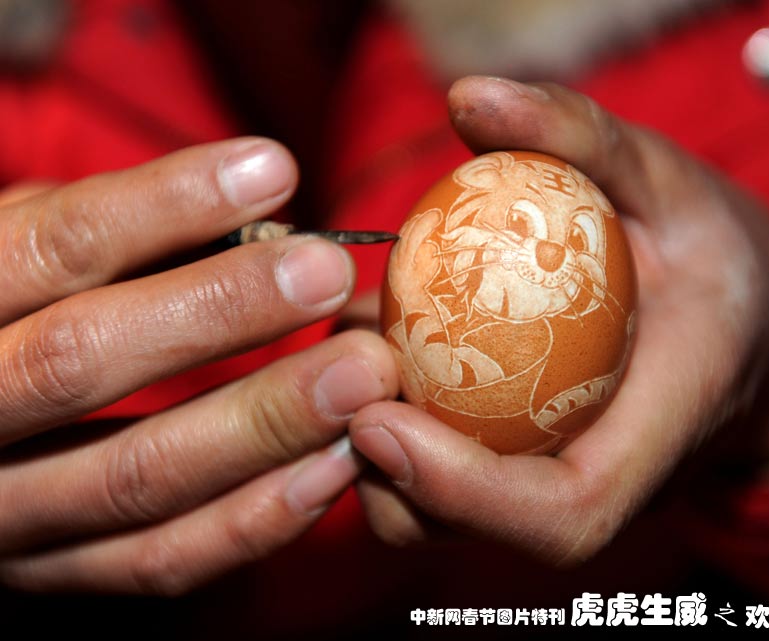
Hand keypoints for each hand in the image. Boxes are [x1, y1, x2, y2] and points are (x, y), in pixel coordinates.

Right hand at [0, 138, 397, 592]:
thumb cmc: (13, 304)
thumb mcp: (28, 247)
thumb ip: (120, 234)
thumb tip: (265, 215)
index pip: (51, 250)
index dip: (161, 207)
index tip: (272, 170)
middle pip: (80, 363)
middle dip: (219, 312)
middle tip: (329, 275)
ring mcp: (2, 509)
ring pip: (133, 476)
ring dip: (264, 425)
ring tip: (361, 376)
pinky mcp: (51, 570)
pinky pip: (159, 558)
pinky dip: (254, 517)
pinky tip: (334, 465)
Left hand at [348, 77, 768, 563]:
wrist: (745, 325)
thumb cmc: (714, 255)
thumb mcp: (670, 178)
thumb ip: (580, 136)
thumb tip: (470, 96)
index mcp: (657, 437)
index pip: (563, 513)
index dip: (464, 491)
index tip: (377, 421)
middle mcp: (598, 486)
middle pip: (473, 532)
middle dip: (383, 476)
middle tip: (335, 367)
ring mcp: (553, 487)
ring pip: (436, 516)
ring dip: (366, 451)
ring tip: (343, 347)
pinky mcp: (522, 470)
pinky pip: (438, 476)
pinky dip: (384, 426)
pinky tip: (368, 344)